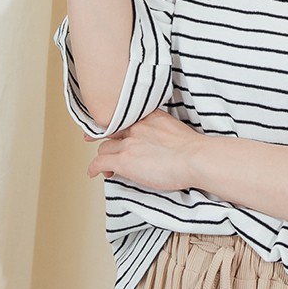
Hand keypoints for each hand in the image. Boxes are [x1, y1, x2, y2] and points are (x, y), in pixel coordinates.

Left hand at [86, 110, 200, 190]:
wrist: (193, 158)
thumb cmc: (192, 149)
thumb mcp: (175, 129)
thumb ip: (161, 130)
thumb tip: (158, 143)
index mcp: (151, 116)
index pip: (126, 115)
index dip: (116, 122)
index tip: (110, 125)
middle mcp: (137, 126)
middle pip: (112, 131)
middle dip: (108, 140)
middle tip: (106, 146)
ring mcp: (129, 142)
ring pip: (104, 147)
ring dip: (105, 157)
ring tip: (109, 166)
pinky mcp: (123, 160)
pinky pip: (99, 162)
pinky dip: (94, 168)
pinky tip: (94, 173)